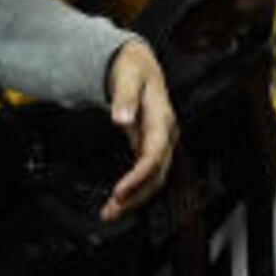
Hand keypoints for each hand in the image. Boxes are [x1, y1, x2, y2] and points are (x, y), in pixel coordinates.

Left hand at [100, 40, 176, 220]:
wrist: (139, 63)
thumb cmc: (134, 68)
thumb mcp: (128, 75)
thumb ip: (125, 98)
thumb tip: (121, 118)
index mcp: (162, 118)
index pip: (154, 155)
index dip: (139, 176)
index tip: (121, 191)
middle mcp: (165, 134)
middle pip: (156, 174)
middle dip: (135, 196)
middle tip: (111, 211)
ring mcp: (159, 142)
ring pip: (153, 178)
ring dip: (134, 198)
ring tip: (111, 212)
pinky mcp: (150, 147)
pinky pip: (146, 173)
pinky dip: (133, 189)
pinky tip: (119, 200)